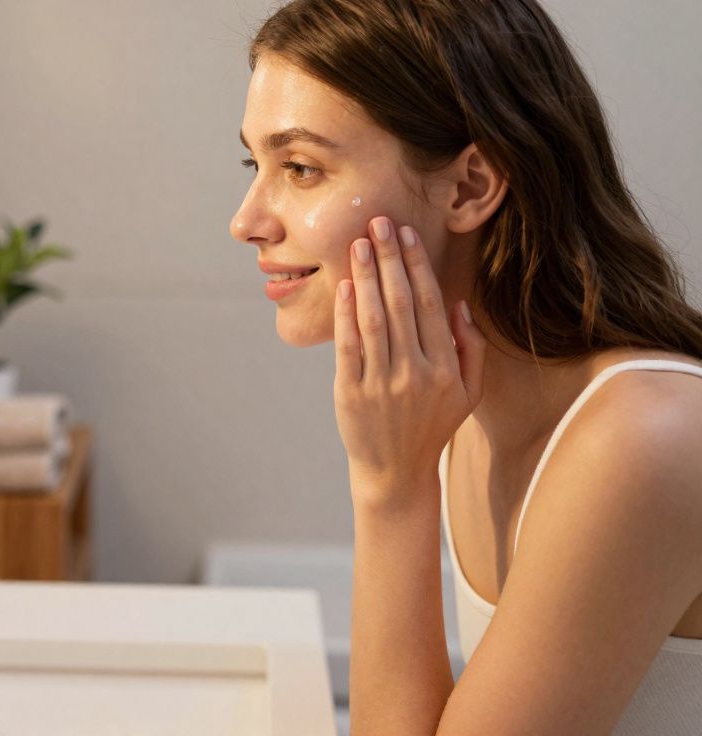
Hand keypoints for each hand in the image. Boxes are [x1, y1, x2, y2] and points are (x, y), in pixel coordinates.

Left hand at [333, 217, 485, 503]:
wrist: (395, 472)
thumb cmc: (432, 426)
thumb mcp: (468, 393)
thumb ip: (469, 348)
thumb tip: (457, 303)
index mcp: (445, 368)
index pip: (429, 304)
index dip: (417, 266)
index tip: (406, 235)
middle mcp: (415, 372)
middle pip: (400, 303)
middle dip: (390, 258)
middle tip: (378, 223)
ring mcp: (381, 383)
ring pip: (373, 318)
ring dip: (366, 277)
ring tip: (359, 244)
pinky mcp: (351, 392)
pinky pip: (349, 345)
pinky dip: (345, 313)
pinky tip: (344, 285)